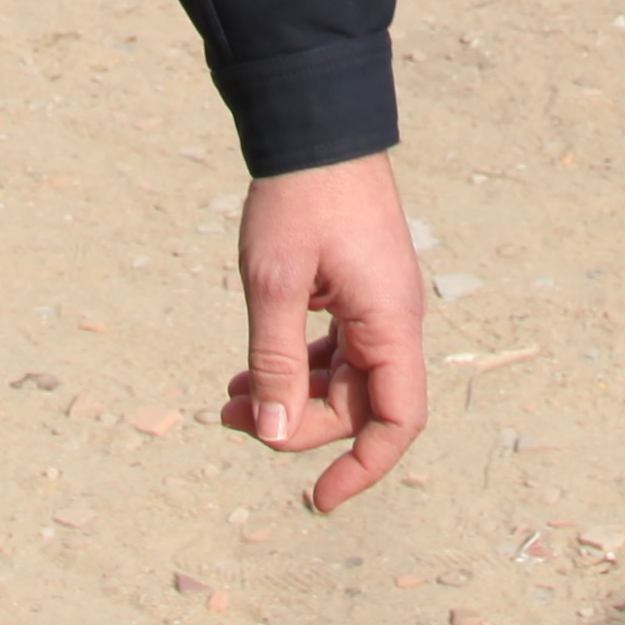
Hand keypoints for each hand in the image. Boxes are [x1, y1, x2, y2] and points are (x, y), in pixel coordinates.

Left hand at [220, 153, 426, 513]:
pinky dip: (295, 364)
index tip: (318, 498)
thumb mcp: (275, 283)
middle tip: (230, 416)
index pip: (396, 421)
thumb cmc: (300, 199)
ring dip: (289, 395)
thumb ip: (276, 363)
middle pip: (357, 406)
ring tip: (228, 398)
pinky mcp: (357, 290)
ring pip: (341, 380)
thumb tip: (270, 434)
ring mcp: (377, 305)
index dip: (362, 469)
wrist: (316, 126)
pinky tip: (250, 368)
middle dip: (295, 424)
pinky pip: (335, 349)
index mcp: (389, 323)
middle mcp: (393, 320)